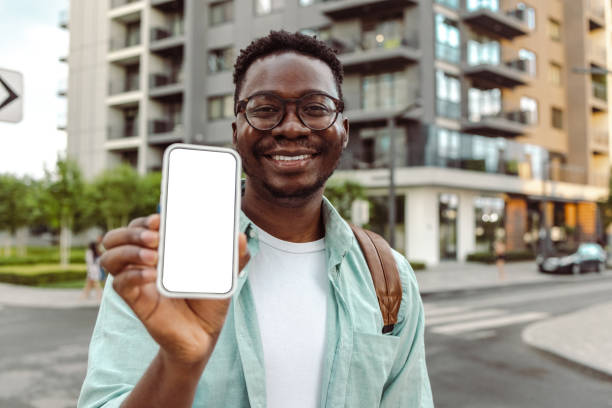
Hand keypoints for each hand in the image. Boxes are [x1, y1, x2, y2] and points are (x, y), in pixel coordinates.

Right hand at [100, 214, 249, 366]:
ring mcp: (137, 281)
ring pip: (110, 257)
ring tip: (154, 256)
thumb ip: (234, 256)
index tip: (160, 218)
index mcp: (160, 249)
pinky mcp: (136, 301)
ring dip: (128, 251)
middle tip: (155, 237)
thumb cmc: (210, 299)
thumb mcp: (224, 275)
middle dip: (132, 231)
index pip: (140, 225)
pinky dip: (133, 275)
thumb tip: (240, 236)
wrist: (204, 334)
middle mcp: (143, 261)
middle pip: (116, 237)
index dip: (145, 219)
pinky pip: (120, 283)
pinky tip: (151, 275)